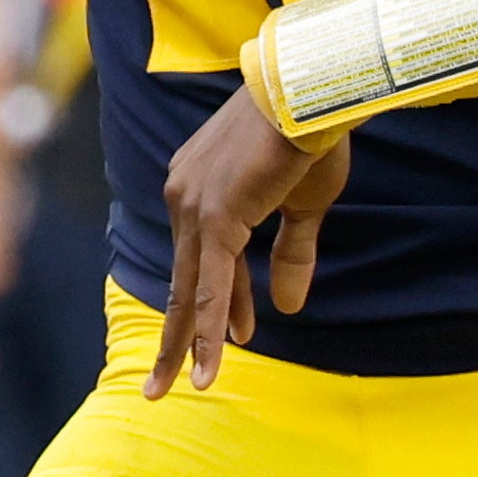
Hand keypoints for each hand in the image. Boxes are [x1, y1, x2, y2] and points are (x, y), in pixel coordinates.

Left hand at [147, 88, 348, 398]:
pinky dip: (210, 329)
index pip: (207, 255)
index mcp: (199, 182)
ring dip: (187, 343)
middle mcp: (185, 193)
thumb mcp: (304, 202)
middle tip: (163, 382)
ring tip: (176, 388)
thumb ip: (291, 254)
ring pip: (190, 289)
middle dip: (178, 333)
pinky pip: (211, 286)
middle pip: (184, 277)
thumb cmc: (314, 129)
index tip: (241, 334)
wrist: (314, 87)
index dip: (227, 298)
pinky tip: (209, 367)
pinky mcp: (215, 216)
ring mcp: (194, 205)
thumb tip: (287, 307)